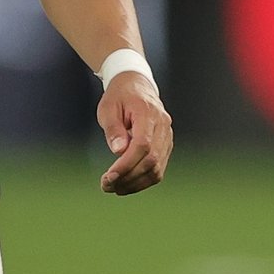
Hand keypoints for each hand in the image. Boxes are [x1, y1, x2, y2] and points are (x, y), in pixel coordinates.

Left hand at [96, 71, 172, 195]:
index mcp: (148, 113)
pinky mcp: (166, 145)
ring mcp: (167, 136)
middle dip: (128, 177)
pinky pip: (158, 168)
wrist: (136, 85)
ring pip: (157, 169)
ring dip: (136, 183)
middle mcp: (163, 125)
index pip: (143, 145)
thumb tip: (118, 152)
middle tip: (106, 186)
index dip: (126, 164)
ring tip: (114, 188)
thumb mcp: (108, 107)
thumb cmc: (118, 96)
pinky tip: (126, 184)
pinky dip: (143, 180)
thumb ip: (113, 129)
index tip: (109, 177)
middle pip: (151, 160)